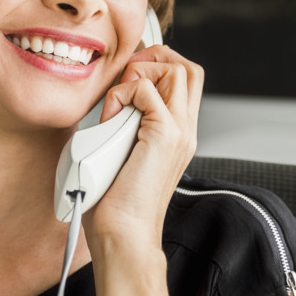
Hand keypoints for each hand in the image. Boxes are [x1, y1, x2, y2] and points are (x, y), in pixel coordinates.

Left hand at [86, 44, 203, 248]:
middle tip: (125, 78)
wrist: (123, 236)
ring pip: (178, 70)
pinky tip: (110, 116)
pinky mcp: (164, 136)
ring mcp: (179, 132)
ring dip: (140, 74)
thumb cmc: (115, 206)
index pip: (185, 81)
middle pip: (189, 69)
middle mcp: (185, 131)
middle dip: (154, 59)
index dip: (157, 67)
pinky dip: (124, 93)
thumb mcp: (122, 156)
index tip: (125, 80)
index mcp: (178, 136)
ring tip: (118, 101)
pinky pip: (147, 90)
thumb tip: (106, 108)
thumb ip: (124, 128)